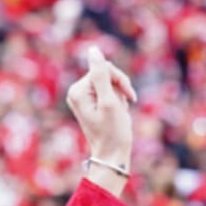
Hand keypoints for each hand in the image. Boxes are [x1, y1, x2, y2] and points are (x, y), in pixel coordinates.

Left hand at [67, 46, 136, 170]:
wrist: (112, 155)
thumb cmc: (112, 132)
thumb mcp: (109, 101)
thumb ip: (101, 74)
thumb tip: (93, 49)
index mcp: (77, 90)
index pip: (104, 68)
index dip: (120, 80)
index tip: (128, 97)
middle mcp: (76, 92)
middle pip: (106, 74)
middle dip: (120, 88)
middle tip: (124, 105)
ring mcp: (82, 98)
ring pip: (110, 82)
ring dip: (120, 95)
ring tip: (119, 112)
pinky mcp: (90, 103)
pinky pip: (108, 91)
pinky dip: (117, 100)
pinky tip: (117, 113)